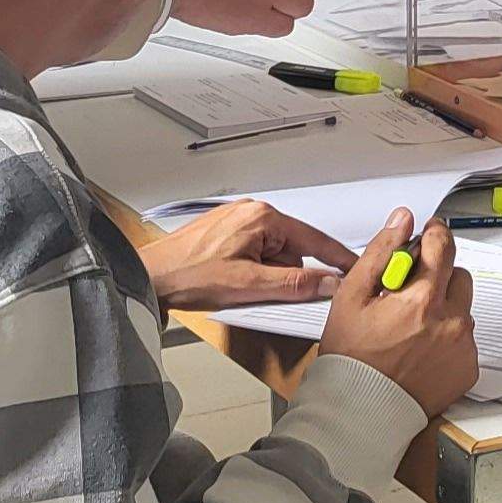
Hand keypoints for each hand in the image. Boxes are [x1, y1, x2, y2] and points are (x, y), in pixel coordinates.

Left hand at [142, 201, 353, 310]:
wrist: (148, 276)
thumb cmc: (188, 275)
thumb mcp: (249, 286)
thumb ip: (294, 285)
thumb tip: (327, 282)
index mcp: (262, 217)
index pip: (313, 239)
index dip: (336, 258)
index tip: (353, 268)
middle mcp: (251, 211)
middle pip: (291, 249)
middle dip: (284, 275)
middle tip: (261, 291)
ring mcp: (237, 220)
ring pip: (272, 254)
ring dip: (265, 275)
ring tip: (237, 287)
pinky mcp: (226, 232)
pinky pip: (255, 253)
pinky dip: (252, 271)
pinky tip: (232, 282)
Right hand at [315, 212, 478, 416]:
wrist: (361, 410)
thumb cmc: (352, 358)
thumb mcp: (351, 297)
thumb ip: (381, 252)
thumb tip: (402, 220)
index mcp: (422, 299)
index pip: (442, 246)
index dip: (434, 234)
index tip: (429, 234)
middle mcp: (451, 321)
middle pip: (457, 276)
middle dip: (437, 276)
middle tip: (410, 293)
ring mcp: (463, 346)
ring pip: (462, 308)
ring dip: (443, 308)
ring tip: (412, 327)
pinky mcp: (468, 368)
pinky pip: (465, 339)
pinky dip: (448, 338)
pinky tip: (422, 350)